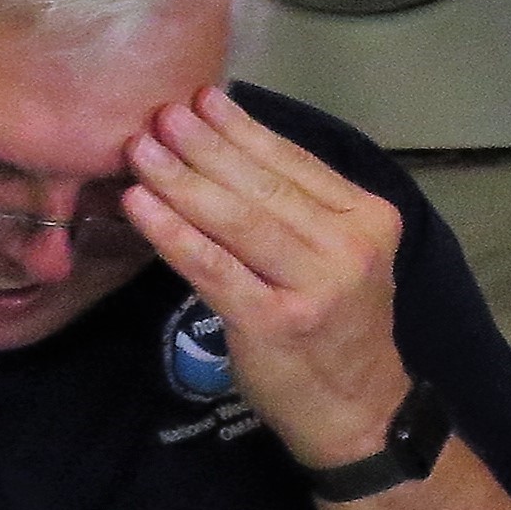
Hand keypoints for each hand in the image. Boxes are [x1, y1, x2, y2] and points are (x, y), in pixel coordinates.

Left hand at [121, 89, 409, 468]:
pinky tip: (140, 206)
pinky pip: (212, 267)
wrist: (357, 411)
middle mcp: (349, 247)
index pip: (297, 163)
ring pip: (236, 220)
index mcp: (370, 220)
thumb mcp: (342, 259)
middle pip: (263, 186)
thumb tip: (227, 148)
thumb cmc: (337, 329)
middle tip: (159, 114)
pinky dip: (172, 232)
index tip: (200, 98)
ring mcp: (315, 286)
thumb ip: (302, 211)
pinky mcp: (273, 322)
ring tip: (140, 149)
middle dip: (203, 146)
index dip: (243, 129)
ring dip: (180, 180)